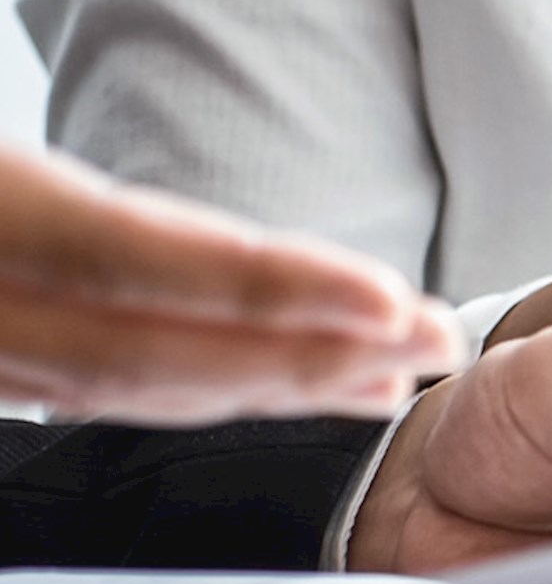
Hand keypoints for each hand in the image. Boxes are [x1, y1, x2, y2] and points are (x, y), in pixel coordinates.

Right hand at [0, 148, 463, 421]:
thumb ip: (82, 200)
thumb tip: (150, 212)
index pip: (126, 262)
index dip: (262, 289)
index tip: (388, 302)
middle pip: (154, 350)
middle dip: (310, 355)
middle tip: (438, 341)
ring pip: (134, 380)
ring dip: (275, 379)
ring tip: (394, 367)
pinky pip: (102, 382)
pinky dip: (206, 382)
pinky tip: (286, 380)